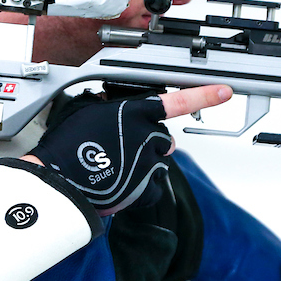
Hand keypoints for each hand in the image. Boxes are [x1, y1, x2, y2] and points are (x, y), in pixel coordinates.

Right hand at [24, 85, 230, 214]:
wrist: (57, 180)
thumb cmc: (66, 145)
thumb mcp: (85, 111)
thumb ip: (110, 107)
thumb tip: (112, 104)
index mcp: (133, 113)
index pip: (177, 102)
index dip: (203, 96)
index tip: (223, 92)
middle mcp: (145, 136)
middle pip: (163, 137)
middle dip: (149, 143)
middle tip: (122, 149)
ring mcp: (147, 163)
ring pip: (158, 162)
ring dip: (144, 164)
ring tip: (115, 168)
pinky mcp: (145, 188)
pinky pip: (153, 186)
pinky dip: (141, 187)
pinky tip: (121, 183)